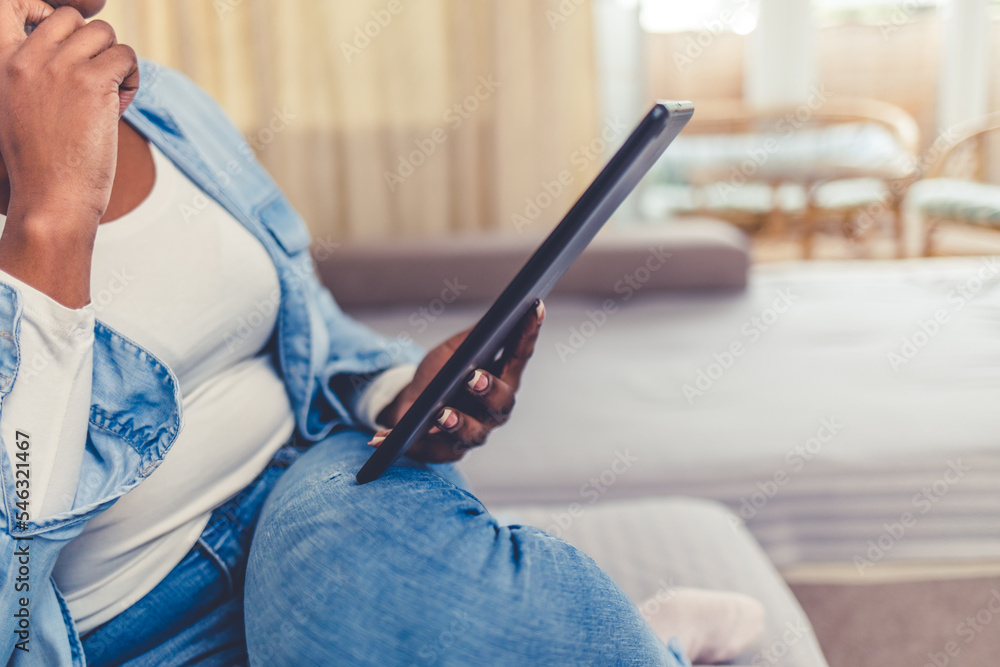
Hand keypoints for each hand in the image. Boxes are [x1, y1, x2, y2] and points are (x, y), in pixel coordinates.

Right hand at [0, 1, 138, 305]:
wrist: (50, 199)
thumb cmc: (37, 165)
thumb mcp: (17, 108)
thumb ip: (33, 75)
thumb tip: (69, 52)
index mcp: (2, 61)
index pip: (13, 4)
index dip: (47, 12)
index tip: (67, 45)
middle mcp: (27, 57)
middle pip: (71, 18)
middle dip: (91, 45)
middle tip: (95, 82)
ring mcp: (59, 67)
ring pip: (104, 33)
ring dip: (115, 61)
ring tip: (110, 96)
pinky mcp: (93, 83)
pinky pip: (126, 56)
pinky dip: (131, 78)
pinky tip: (120, 105)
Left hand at [371, 300, 545, 462]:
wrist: (411, 405)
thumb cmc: (440, 374)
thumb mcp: (456, 349)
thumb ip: (477, 334)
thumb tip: (498, 312)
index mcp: (503, 378)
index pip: (520, 354)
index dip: (529, 332)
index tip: (533, 307)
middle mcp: (495, 409)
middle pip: (501, 402)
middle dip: (488, 390)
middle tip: (473, 378)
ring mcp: (475, 432)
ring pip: (473, 433)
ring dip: (457, 422)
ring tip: (440, 414)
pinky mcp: (449, 451)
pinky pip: (436, 450)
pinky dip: (418, 443)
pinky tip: (399, 434)